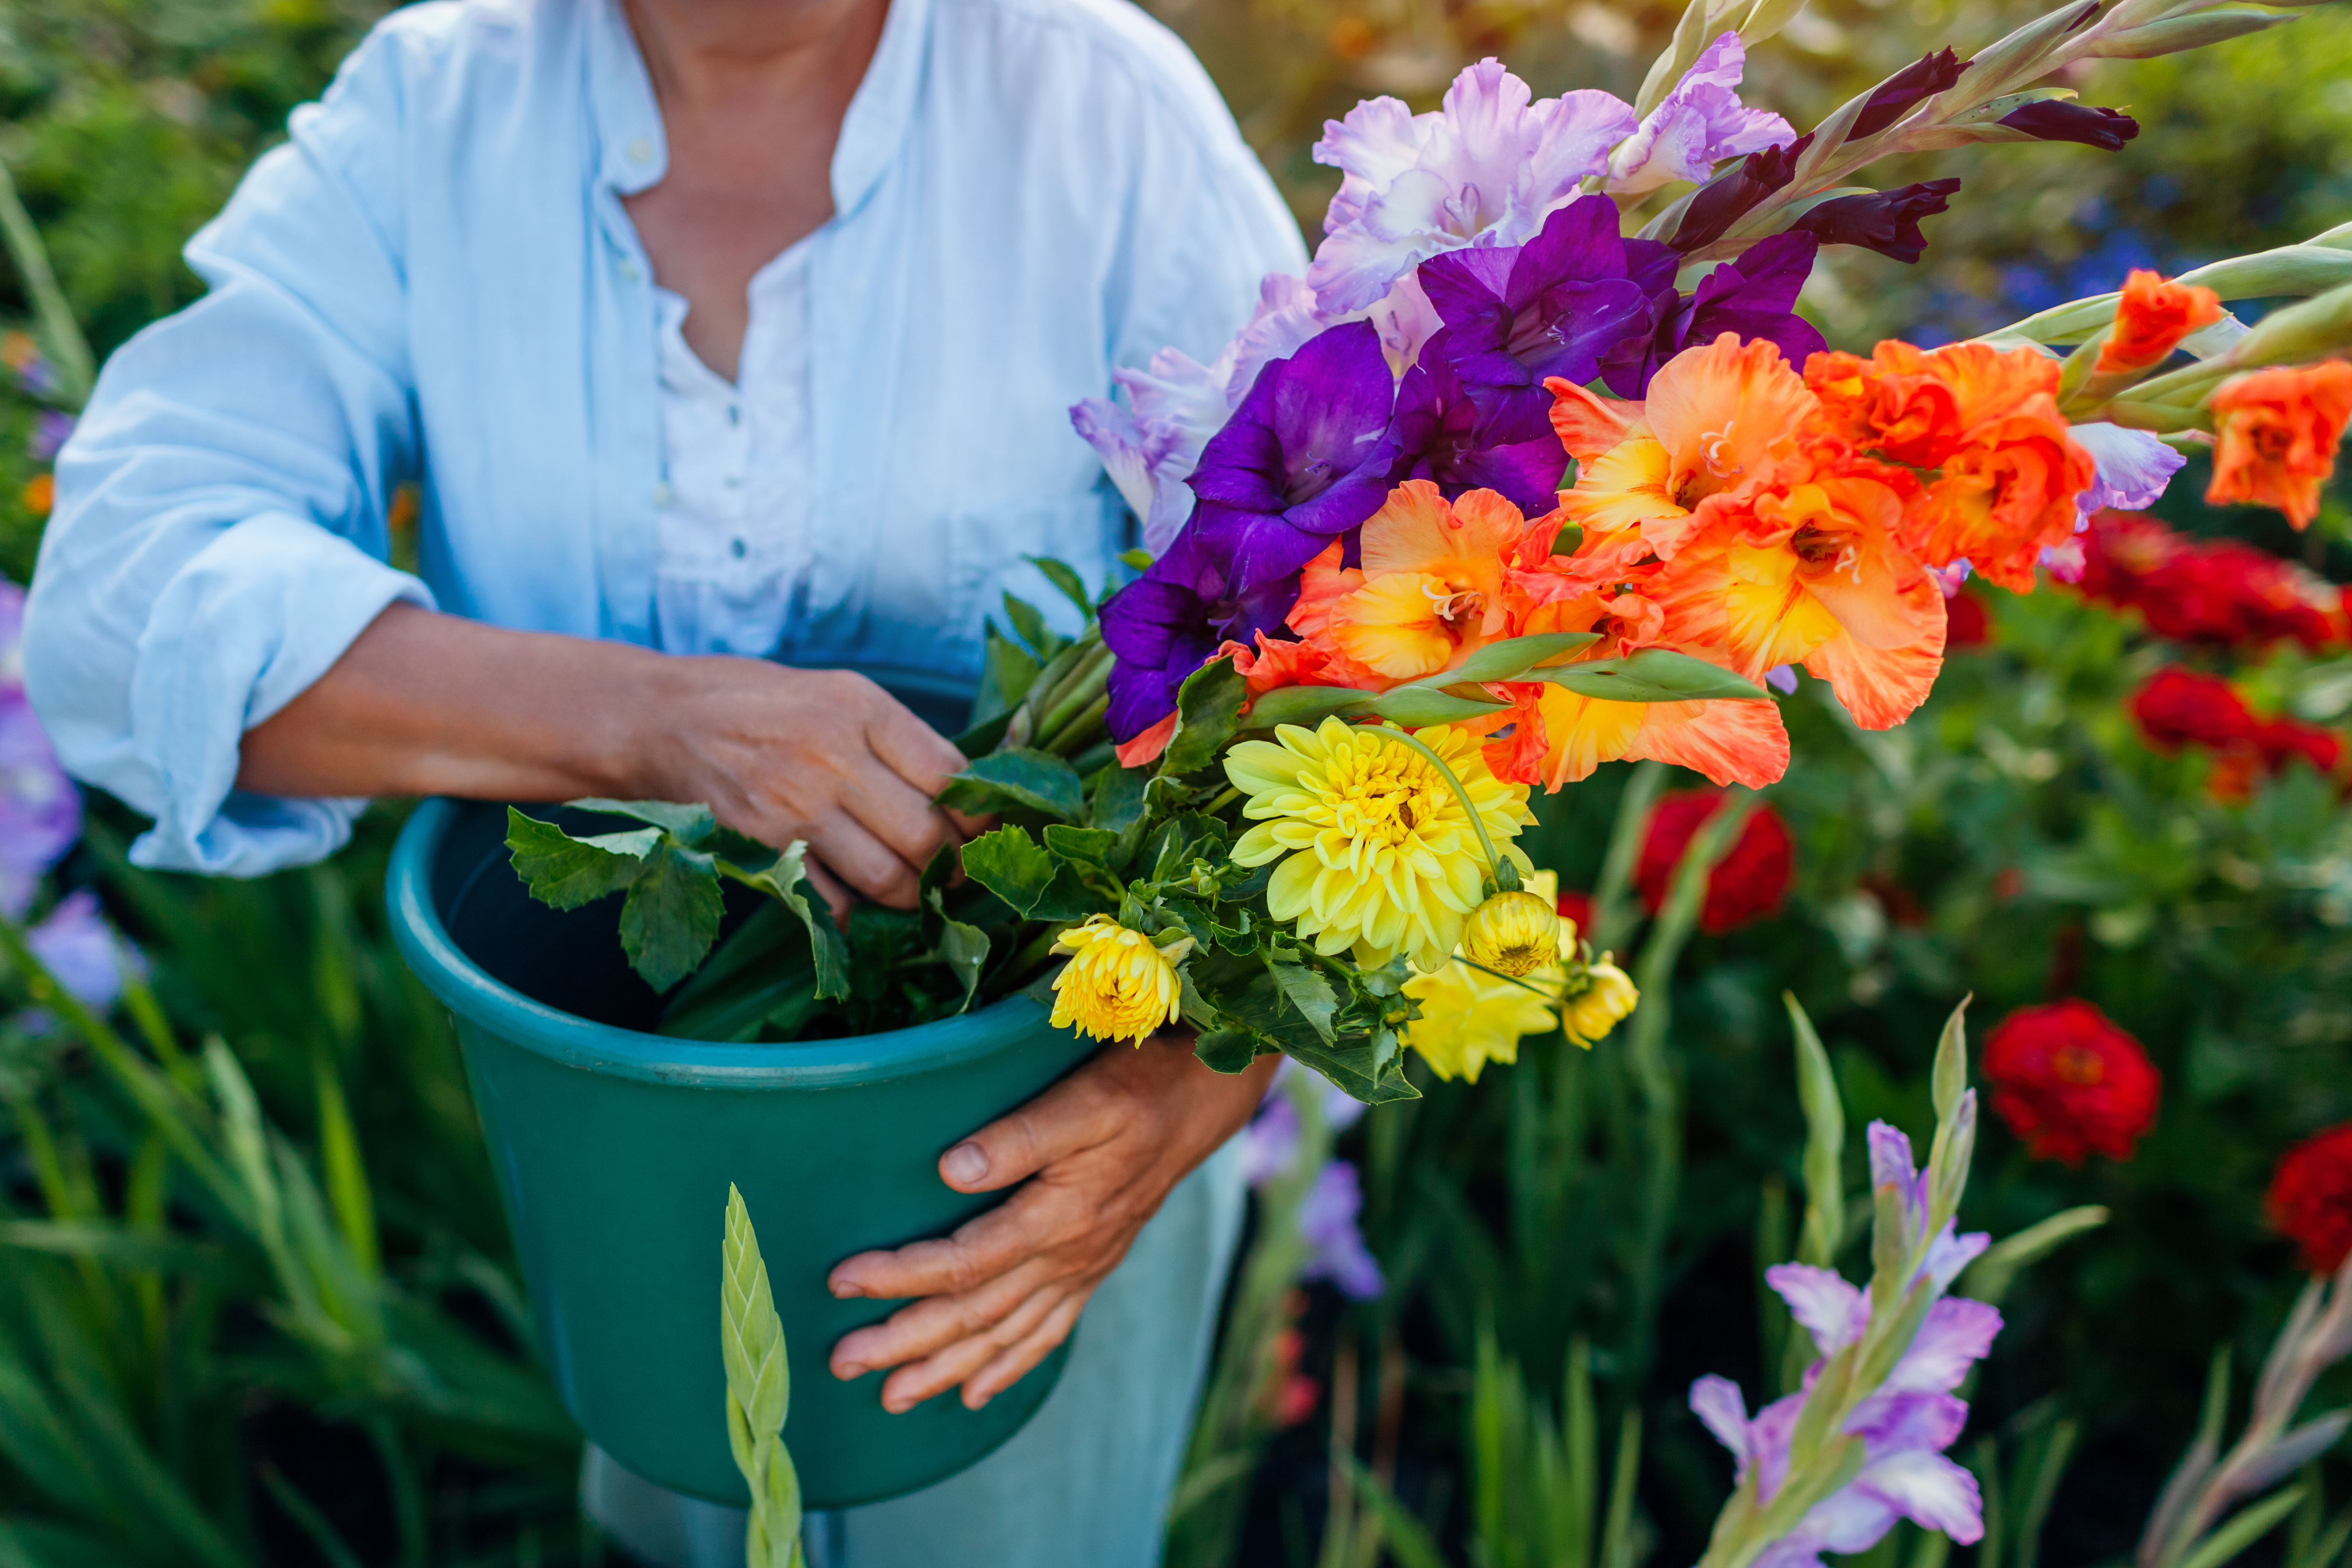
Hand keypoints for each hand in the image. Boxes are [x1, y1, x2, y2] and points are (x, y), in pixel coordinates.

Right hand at [639, 661, 981, 909]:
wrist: (658, 720)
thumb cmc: (758, 705)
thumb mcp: (836, 693)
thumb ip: (897, 740)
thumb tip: (966, 794)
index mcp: (862, 708)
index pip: (952, 776)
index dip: (980, 816)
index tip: (983, 832)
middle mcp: (832, 754)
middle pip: (927, 835)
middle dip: (953, 867)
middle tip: (955, 873)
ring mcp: (794, 804)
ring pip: (887, 877)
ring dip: (912, 896)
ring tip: (915, 891)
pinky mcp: (761, 847)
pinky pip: (831, 903)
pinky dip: (851, 911)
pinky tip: (852, 897)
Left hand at [824, 1037, 1277, 1411]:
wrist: (1201, 1100)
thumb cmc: (1137, 1089)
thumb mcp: (1082, 1100)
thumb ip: (1019, 1137)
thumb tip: (952, 1170)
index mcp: (1059, 1216)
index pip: (964, 1262)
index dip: (900, 1276)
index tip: (841, 1282)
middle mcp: (1069, 1255)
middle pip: (976, 1313)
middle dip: (907, 1343)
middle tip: (842, 1363)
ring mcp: (1082, 1268)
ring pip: (1005, 1335)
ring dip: (947, 1369)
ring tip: (893, 1398)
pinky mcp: (1093, 1268)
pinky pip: (1047, 1332)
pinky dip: (1010, 1368)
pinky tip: (975, 1393)